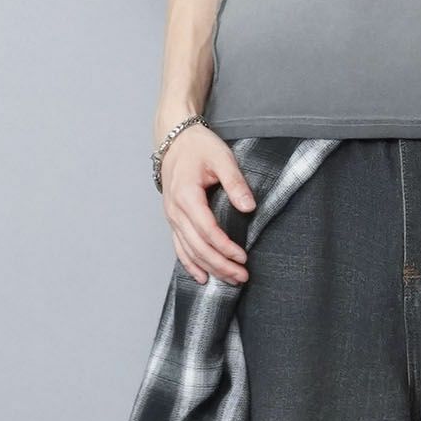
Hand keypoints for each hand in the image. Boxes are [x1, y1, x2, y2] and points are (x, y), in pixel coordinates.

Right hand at [159, 124, 256, 284]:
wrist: (175, 140)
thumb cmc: (199, 147)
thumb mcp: (222, 158)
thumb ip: (235, 183)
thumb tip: (249, 207)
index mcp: (187, 195)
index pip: (207, 230)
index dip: (225, 247)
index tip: (243, 257)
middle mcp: (175, 210)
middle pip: (198, 247)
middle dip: (220, 265)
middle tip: (242, 277)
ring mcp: (171, 217)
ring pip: (188, 251)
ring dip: (209, 268)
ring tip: (230, 280)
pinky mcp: (172, 219)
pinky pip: (178, 247)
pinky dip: (190, 264)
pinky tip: (203, 277)